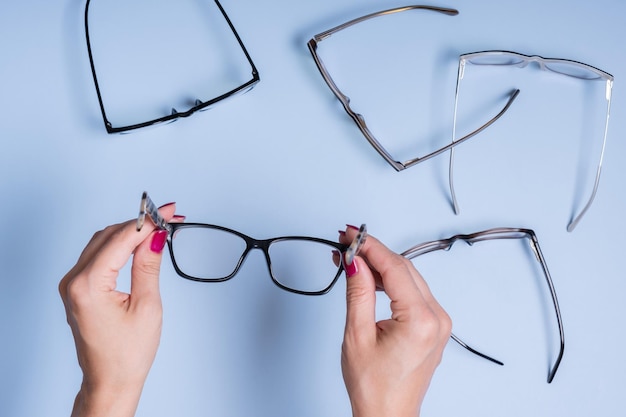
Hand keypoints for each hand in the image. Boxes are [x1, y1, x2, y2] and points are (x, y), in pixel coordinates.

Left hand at [59, 203, 177, 416]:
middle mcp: (73, 281)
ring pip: (102, 241)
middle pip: (109, 235)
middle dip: (141, 224)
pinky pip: (98, 255)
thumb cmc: (127, 355)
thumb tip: (155, 237)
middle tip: (169, 219)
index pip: (121, 238)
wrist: (110, 381)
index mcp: (88, 285)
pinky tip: (140, 244)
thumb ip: (148, 265)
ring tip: (160, 230)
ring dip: (131, 233)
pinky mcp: (77, 288)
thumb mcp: (147, 306)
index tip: (168, 211)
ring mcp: (72, 284)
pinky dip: (120, 245)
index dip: (148, 221)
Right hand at [339, 226, 451, 416]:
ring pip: (408, 277)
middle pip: (404, 268)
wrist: (387, 415)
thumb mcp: (357, 336)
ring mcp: (439, 322)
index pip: (394, 268)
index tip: (350, 234)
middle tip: (346, 243)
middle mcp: (437, 318)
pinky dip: (391, 281)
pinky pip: (412, 292)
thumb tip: (355, 261)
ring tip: (351, 259)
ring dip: (380, 266)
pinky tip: (370, 277)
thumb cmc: (374, 387)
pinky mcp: (433, 325)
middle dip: (373, 252)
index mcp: (421, 321)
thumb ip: (358, 292)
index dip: (369, 246)